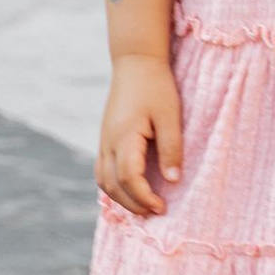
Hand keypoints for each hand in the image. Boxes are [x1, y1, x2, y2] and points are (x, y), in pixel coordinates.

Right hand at [96, 61, 182, 216]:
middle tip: (155, 212)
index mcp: (124, 136)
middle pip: (112, 186)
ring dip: (121, 198)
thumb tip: (172, 181)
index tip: (162, 207)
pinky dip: (114, 186)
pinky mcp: (105, 138)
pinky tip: (131, 189)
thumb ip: (171, 148)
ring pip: (103, 181)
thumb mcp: (170, 115)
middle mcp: (108, 141)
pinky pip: (102, 170)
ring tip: (143, 205)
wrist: (135, 62)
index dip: (144, 198)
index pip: (129, 178)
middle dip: (133, 204)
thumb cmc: (156, 86)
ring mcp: (103, 140)